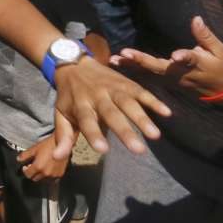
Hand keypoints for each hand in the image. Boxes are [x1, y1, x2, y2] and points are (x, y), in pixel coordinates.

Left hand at [17, 134, 67, 181]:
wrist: (61, 143)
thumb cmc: (48, 145)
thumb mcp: (34, 148)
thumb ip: (25, 155)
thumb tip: (18, 159)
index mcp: (38, 167)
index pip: (28, 175)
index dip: (25, 170)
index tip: (26, 167)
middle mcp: (46, 173)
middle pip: (35, 178)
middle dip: (33, 173)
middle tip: (34, 167)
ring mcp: (53, 175)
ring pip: (43, 180)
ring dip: (41, 176)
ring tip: (41, 168)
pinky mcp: (60, 174)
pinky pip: (52, 180)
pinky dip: (49, 177)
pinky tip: (48, 170)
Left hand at [51, 56, 170, 158]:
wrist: (75, 64)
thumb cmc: (70, 96)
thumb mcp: (61, 113)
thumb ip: (63, 136)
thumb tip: (56, 157)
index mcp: (80, 105)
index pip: (86, 121)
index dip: (94, 134)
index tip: (103, 150)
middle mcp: (98, 95)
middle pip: (112, 114)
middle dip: (125, 131)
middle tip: (138, 150)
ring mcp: (114, 88)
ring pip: (129, 103)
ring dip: (142, 118)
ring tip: (155, 135)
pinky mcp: (126, 83)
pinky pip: (141, 92)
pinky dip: (154, 101)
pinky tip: (166, 113)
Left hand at [111, 16, 222, 102]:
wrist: (220, 90)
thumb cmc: (220, 65)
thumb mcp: (219, 50)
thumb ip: (205, 36)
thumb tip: (196, 18)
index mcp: (197, 64)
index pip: (190, 60)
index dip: (184, 57)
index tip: (176, 56)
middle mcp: (181, 73)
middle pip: (160, 68)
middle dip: (142, 61)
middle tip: (125, 54)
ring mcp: (171, 80)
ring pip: (149, 74)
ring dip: (131, 67)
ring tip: (114, 60)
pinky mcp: (165, 82)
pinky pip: (147, 77)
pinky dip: (131, 71)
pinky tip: (116, 65)